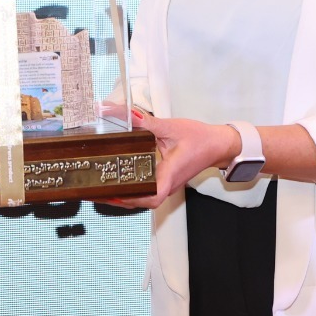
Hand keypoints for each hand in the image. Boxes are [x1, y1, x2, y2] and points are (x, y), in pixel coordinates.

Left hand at [111, 109, 239, 209]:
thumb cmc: (200, 139)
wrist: (218, 145)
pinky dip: (133, 189)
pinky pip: (148, 190)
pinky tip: (120, 181)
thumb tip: (126, 115)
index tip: (114, 193)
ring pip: (144, 197)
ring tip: (102, 188)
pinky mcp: (168, 181)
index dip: (133, 198)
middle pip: (142, 201)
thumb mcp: (172, 127)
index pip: (153, 196)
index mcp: (171, 173)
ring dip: (124, 195)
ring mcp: (169, 184)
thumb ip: (147, 122)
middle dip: (119, 198)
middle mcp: (169, 183)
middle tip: (97, 191)